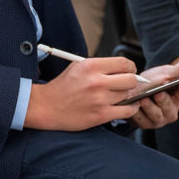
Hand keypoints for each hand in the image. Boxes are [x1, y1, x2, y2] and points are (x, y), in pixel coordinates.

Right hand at [26, 55, 140, 130]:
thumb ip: (100, 66)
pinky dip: (131, 109)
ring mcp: (100, 99)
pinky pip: (127, 111)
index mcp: (91, 66)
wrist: (47, 106)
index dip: (130, 67)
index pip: (124, 63)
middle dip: (131, 81)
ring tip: (119, 96)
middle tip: (127, 84)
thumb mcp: (78, 66)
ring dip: (127, 96)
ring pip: (128, 95)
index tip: (129, 71)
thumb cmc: (62, 87)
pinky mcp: (101, 115)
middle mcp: (97, 81)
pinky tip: (127, 106)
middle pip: (131, 79)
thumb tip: (123, 68)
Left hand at [127, 56, 178, 128]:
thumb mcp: (166, 73)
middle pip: (169, 108)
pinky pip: (139, 120)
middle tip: (159, 93)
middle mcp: (169, 112)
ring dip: (148, 107)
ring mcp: (157, 120)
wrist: (133, 90)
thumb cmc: (152, 82)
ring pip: (154, 115)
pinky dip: (135, 112)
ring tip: (143, 99)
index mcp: (178, 99)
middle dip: (164, 101)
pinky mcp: (143, 124)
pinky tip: (132, 105)